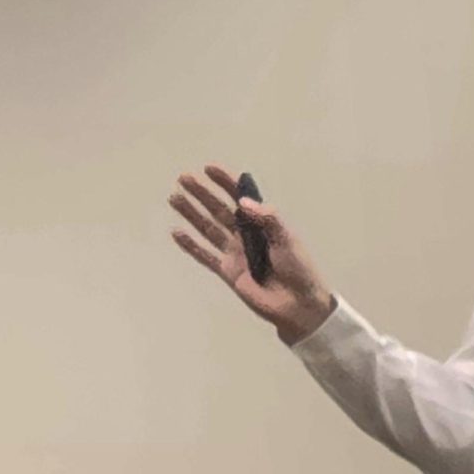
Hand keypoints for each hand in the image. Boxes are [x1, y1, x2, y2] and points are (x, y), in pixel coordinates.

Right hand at [169, 164, 335, 344]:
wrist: (297, 304)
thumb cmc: (298, 269)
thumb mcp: (288, 239)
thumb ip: (268, 219)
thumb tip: (242, 201)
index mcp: (263, 225)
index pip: (241, 198)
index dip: (226, 183)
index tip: (209, 168)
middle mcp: (246, 236)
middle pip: (219, 210)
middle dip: (202, 194)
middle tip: (184, 178)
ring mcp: (235, 254)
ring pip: (208, 229)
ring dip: (191, 214)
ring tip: (174, 198)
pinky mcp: (228, 272)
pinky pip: (205, 256)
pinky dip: (190, 245)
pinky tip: (176, 233)